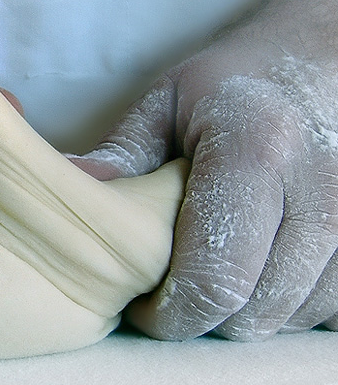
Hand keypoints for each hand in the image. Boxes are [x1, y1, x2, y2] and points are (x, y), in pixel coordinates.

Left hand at [72, 0, 337, 339]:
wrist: (318, 65)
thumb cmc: (230, 87)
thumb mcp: (164, 103)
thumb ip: (122, 155)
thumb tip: (72, 190)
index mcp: (256, 151)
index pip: (215, 277)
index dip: (170, 313)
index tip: (141, 304)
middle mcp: (320, 190)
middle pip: (252, 312)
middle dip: (201, 317)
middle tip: (171, 286)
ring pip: (289, 319)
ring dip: (242, 312)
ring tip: (215, 267)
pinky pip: (325, 311)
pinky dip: (285, 304)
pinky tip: (261, 267)